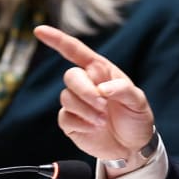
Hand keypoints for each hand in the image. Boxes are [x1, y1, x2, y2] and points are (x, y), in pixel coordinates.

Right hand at [34, 24, 154, 173]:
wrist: (131, 148)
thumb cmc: (136, 119)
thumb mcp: (139, 102)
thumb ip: (124, 90)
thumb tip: (103, 88)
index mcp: (100, 71)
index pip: (75, 51)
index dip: (57, 39)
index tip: (39, 31)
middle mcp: (85, 83)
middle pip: (70, 76)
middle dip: (85, 91)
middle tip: (103, 106)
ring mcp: (76, 102)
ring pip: (66, 98)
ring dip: (86, 110)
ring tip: (103, 120)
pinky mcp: (70, 121)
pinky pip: (64, 116)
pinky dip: (80, 123)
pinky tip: (93, 128)